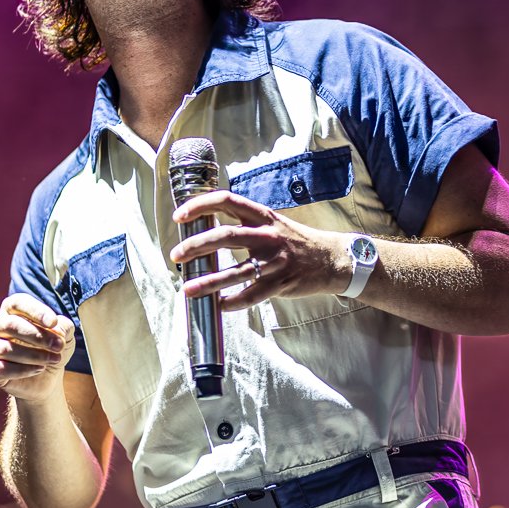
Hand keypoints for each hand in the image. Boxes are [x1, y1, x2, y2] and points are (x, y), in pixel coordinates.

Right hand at [0, 294, 75, 402]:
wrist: (47, 377)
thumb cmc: (52, 347)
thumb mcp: (65, 335)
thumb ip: (64, 326)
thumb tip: (58, 328)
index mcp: (13, 310)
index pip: (18, 303)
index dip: (36, 311)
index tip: (53, 322)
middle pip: (11, 325)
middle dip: (38, 336)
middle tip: (58, 346)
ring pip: (5, 349)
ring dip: (33, 355)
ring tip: (54, 359)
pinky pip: (0, 368)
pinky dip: (23, 370)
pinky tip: (40, 369)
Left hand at [170, 190, 349, 309]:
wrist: (332, 259)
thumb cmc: (297, 241)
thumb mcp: (273, 223)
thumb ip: (246, 223)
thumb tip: (208, 227)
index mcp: (263, 216)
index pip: (228, 201)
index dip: (200, 205)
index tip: (179, 215)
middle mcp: (268, 235)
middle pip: (226, 236)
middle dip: (196, 245)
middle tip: (176, 255)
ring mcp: (275, 260)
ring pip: (236, 271)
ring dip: (208, 281)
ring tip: (187, 288)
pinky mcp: (282, 283)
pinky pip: (253, 295)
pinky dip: (233, 302)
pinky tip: (219, 306)